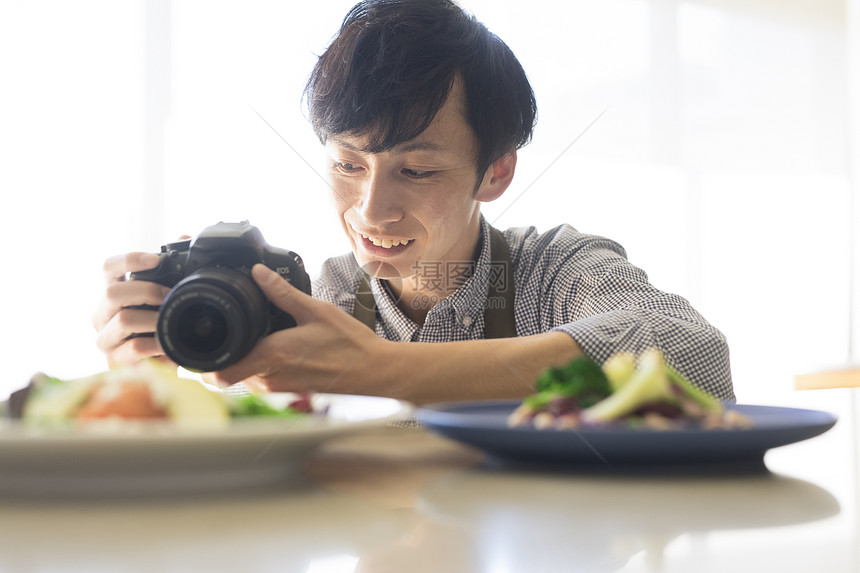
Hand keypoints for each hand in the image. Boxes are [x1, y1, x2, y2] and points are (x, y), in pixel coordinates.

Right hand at [92, 251, 171, 365]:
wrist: (163, 365)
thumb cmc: (161, 326)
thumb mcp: (167, 298)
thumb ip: (172, 269)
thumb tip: (184, 237)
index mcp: (114, 293)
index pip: (108, 268)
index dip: (128, 260)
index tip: (155, 259)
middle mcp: (103, 313)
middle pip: (112, 292)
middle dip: (146, 290)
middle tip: (170, 295)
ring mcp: (106, 337)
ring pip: (123, 319)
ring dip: (154, 318)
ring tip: (172, 321)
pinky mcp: (115, 360)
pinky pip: (134, 348)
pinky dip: (156, 343)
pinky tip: (169, 344)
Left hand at [206, 264, 386, 393]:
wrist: (374, 372)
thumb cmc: (350, 344)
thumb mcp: (315, 310)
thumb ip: (282, 293)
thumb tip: (258, 273)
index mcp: (272, 356)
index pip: (219, 373)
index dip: (197, 365)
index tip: (186, 352)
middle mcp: (270, 378)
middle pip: (228, 371)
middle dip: (223, 353)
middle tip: (225, 330)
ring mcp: (279, 388)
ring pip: (244, 375)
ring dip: (243, 358)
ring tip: (258, 335)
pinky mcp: (289, 392)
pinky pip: (261, 379)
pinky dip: (260, 365)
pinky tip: (276, 347)